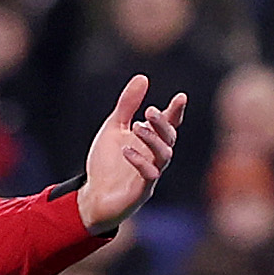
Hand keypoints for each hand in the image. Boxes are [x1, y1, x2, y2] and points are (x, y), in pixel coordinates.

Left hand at [76, 73, 187, 233]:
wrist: (93, 197)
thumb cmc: (106, 164)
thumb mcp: (113, 129)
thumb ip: (127, 105)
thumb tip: (142, 77)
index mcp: (150, 142)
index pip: (170, 124)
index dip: (176, 112)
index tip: (180, 97)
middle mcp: (155, 157)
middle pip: (169, 138)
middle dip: (162, 123)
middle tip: (149, 110)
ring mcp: (151, 174)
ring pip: (164, 155)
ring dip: (153, 140)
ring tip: (137, 126)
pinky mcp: (142, 191)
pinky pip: (149, 175)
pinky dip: (139, 161)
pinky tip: (126, 150)